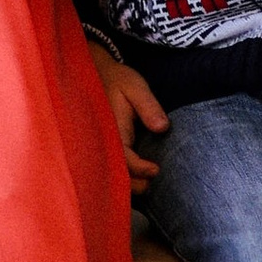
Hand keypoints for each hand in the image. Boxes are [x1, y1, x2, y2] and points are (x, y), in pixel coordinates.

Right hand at [90, 45, 169, 190]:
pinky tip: (135, 178)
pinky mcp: (105, 145)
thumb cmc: (119, 81)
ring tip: (145, 186)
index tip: (155, 170)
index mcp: (111, 129)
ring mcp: (102, 144)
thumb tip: (162, 128)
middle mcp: (103, 140)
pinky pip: (111, 164)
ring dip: (126, 182)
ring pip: (111, 170)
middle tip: (150, 186)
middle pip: (114, 170)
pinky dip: (122, 174)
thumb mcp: (135, 87)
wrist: (98, 75)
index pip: (123, 156)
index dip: (139, 168)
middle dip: (132, 183)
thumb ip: (148, 106)